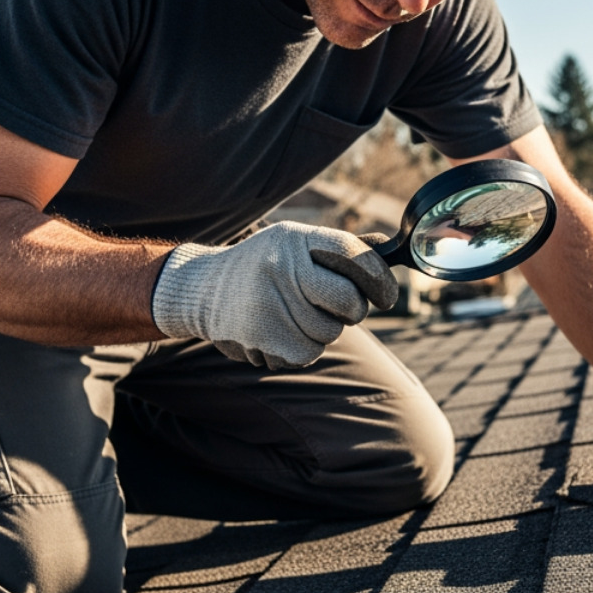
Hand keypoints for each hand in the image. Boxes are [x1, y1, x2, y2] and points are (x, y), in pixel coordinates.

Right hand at [151, 222, 398, 368]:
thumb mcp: (295, 245)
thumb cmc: (263, 267)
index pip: (353, 253)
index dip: (379, 277)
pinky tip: (280, 332)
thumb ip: (340, 249)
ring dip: (321, 331)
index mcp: (294, 238)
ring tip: (293, 316)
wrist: (203, 289)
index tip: (386, 296)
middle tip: (337, 309)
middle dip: (351, 311)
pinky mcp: (263, 336)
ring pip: (330, 332)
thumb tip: (389, 250)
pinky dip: (302, 348)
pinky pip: (308, 353)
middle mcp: (281, 266)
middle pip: (348, 301)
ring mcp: (270, 302)